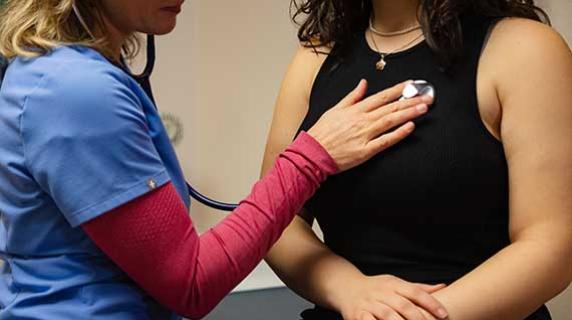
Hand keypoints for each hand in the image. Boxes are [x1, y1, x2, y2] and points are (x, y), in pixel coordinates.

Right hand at [307, 79, 432, 171]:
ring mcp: (364, 135)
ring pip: (391, 121)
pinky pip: (385, 141)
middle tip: (426, 97)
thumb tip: (363, 84)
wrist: (312, 152)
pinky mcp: (365, 151)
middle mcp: (362, 120)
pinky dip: (398, 134)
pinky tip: (410, 127)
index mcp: (355, 109)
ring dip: (408, 113)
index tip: (411, 85)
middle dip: (410, 101)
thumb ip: (352, 96)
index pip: (381, 96)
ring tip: (423, 108)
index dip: (398, 90)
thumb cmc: (322, 132)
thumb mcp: (335, 109)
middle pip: (390, 107)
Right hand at [338, 274, 448, 319]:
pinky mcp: (357, 314)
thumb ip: (418, 288)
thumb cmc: (376, 288)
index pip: (415, 292)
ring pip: (387, 315)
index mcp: (393, 284)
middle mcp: (381, 293)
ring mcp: (369, 304)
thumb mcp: (395, 283)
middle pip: (403, 305)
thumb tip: (443, 286)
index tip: (444, 314)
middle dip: (419, 318)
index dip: (430, 303)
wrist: (345, 287)